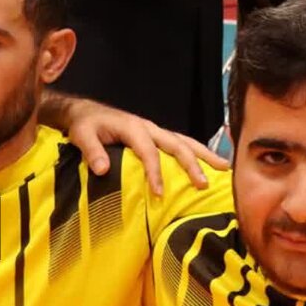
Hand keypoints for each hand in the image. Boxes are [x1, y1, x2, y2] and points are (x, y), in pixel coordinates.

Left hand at [57, 97, 228, 195]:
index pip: (149, 151)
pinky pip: (180, 143)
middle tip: (204, 184)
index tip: (161, 193)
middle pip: (176, 144)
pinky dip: (196, 152)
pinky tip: (208, 163)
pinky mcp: (157, 135)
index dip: (156, 172)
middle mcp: (149, 127)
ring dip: (204, 154)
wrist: (86, 112)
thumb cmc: (85, 125)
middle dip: (192, 164)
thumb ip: (92, 151)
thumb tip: (103, 169)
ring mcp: (155, 130)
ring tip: (224, 168)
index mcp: (133, 127)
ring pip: (185, 141)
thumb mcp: (82, 135)